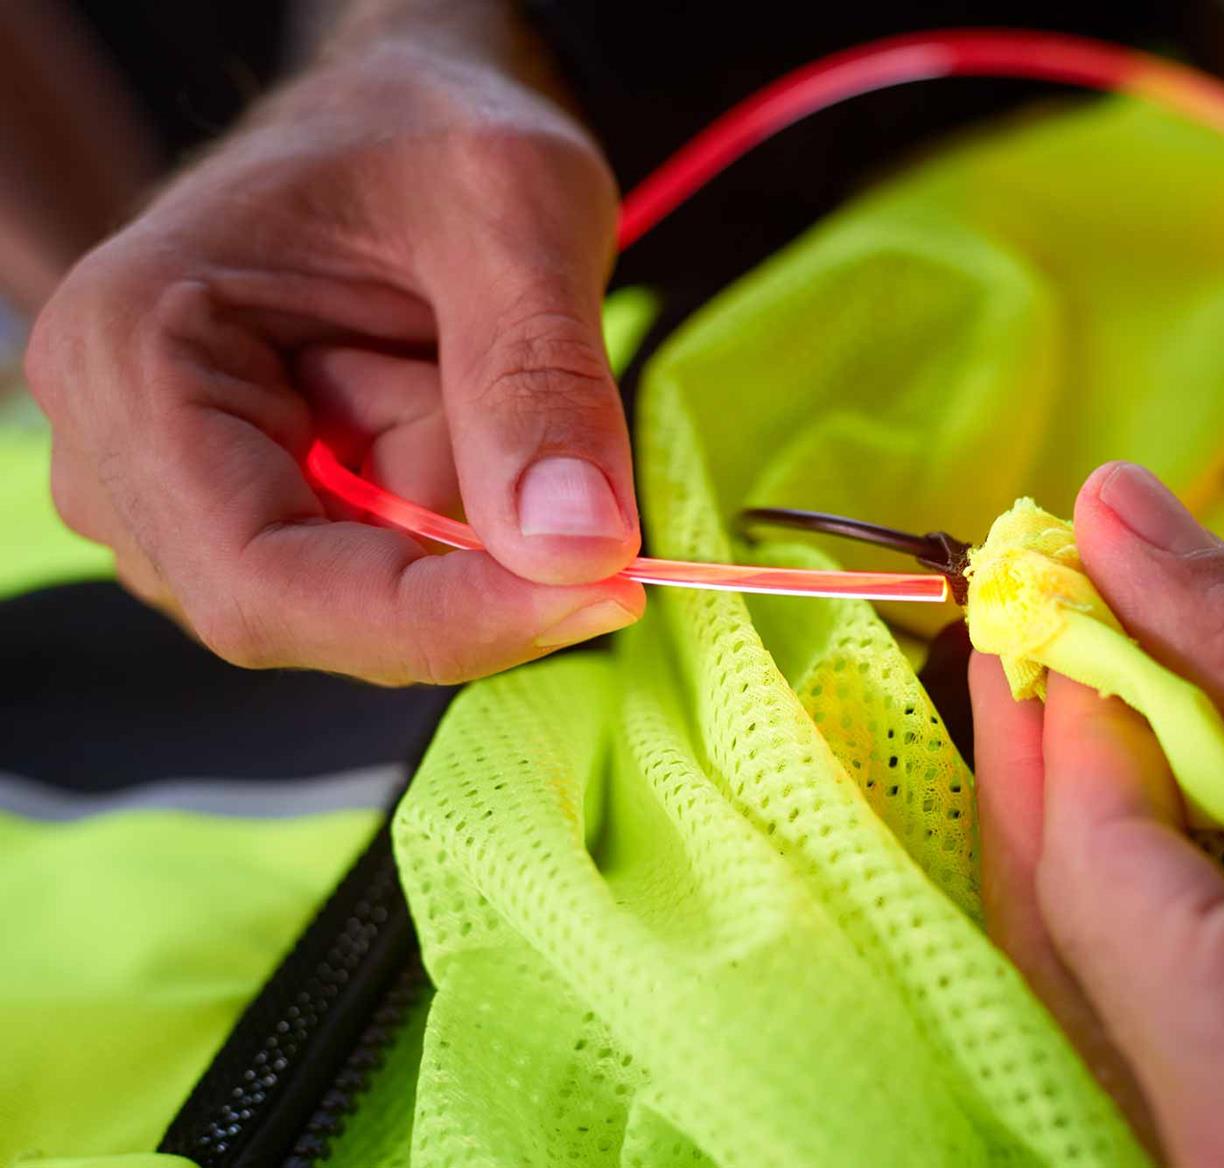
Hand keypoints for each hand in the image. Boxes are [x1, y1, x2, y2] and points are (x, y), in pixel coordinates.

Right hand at [24, 17, 642, 683]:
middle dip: (463, 572)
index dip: (435, 621)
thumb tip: (576, 551)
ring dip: (462, 530)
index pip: (264, 580)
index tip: (602, 591)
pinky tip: (459, 420)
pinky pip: (380, 583)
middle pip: (306, 614)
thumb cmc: (436, 132)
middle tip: (592, 501)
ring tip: (476, 381)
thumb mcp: (515, 213)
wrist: (404, 118)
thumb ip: (537, 380)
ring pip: (357, 606)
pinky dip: (459, 528)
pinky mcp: (251, 514)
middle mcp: (118, 448)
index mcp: (133, 357)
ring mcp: (176, 496)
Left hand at [971, 462, 1223, 1166]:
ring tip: (1096, 683)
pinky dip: (1145, 897)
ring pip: (1099, 979)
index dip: (1070, 701)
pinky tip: (1153, 794)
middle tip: (1047, 617)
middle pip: (1072, 934)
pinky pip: (1158, 1021)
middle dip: (1055, 758)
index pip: (1092, 864)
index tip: (1063, 579)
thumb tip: (1110, 517)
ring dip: (1090, 821)